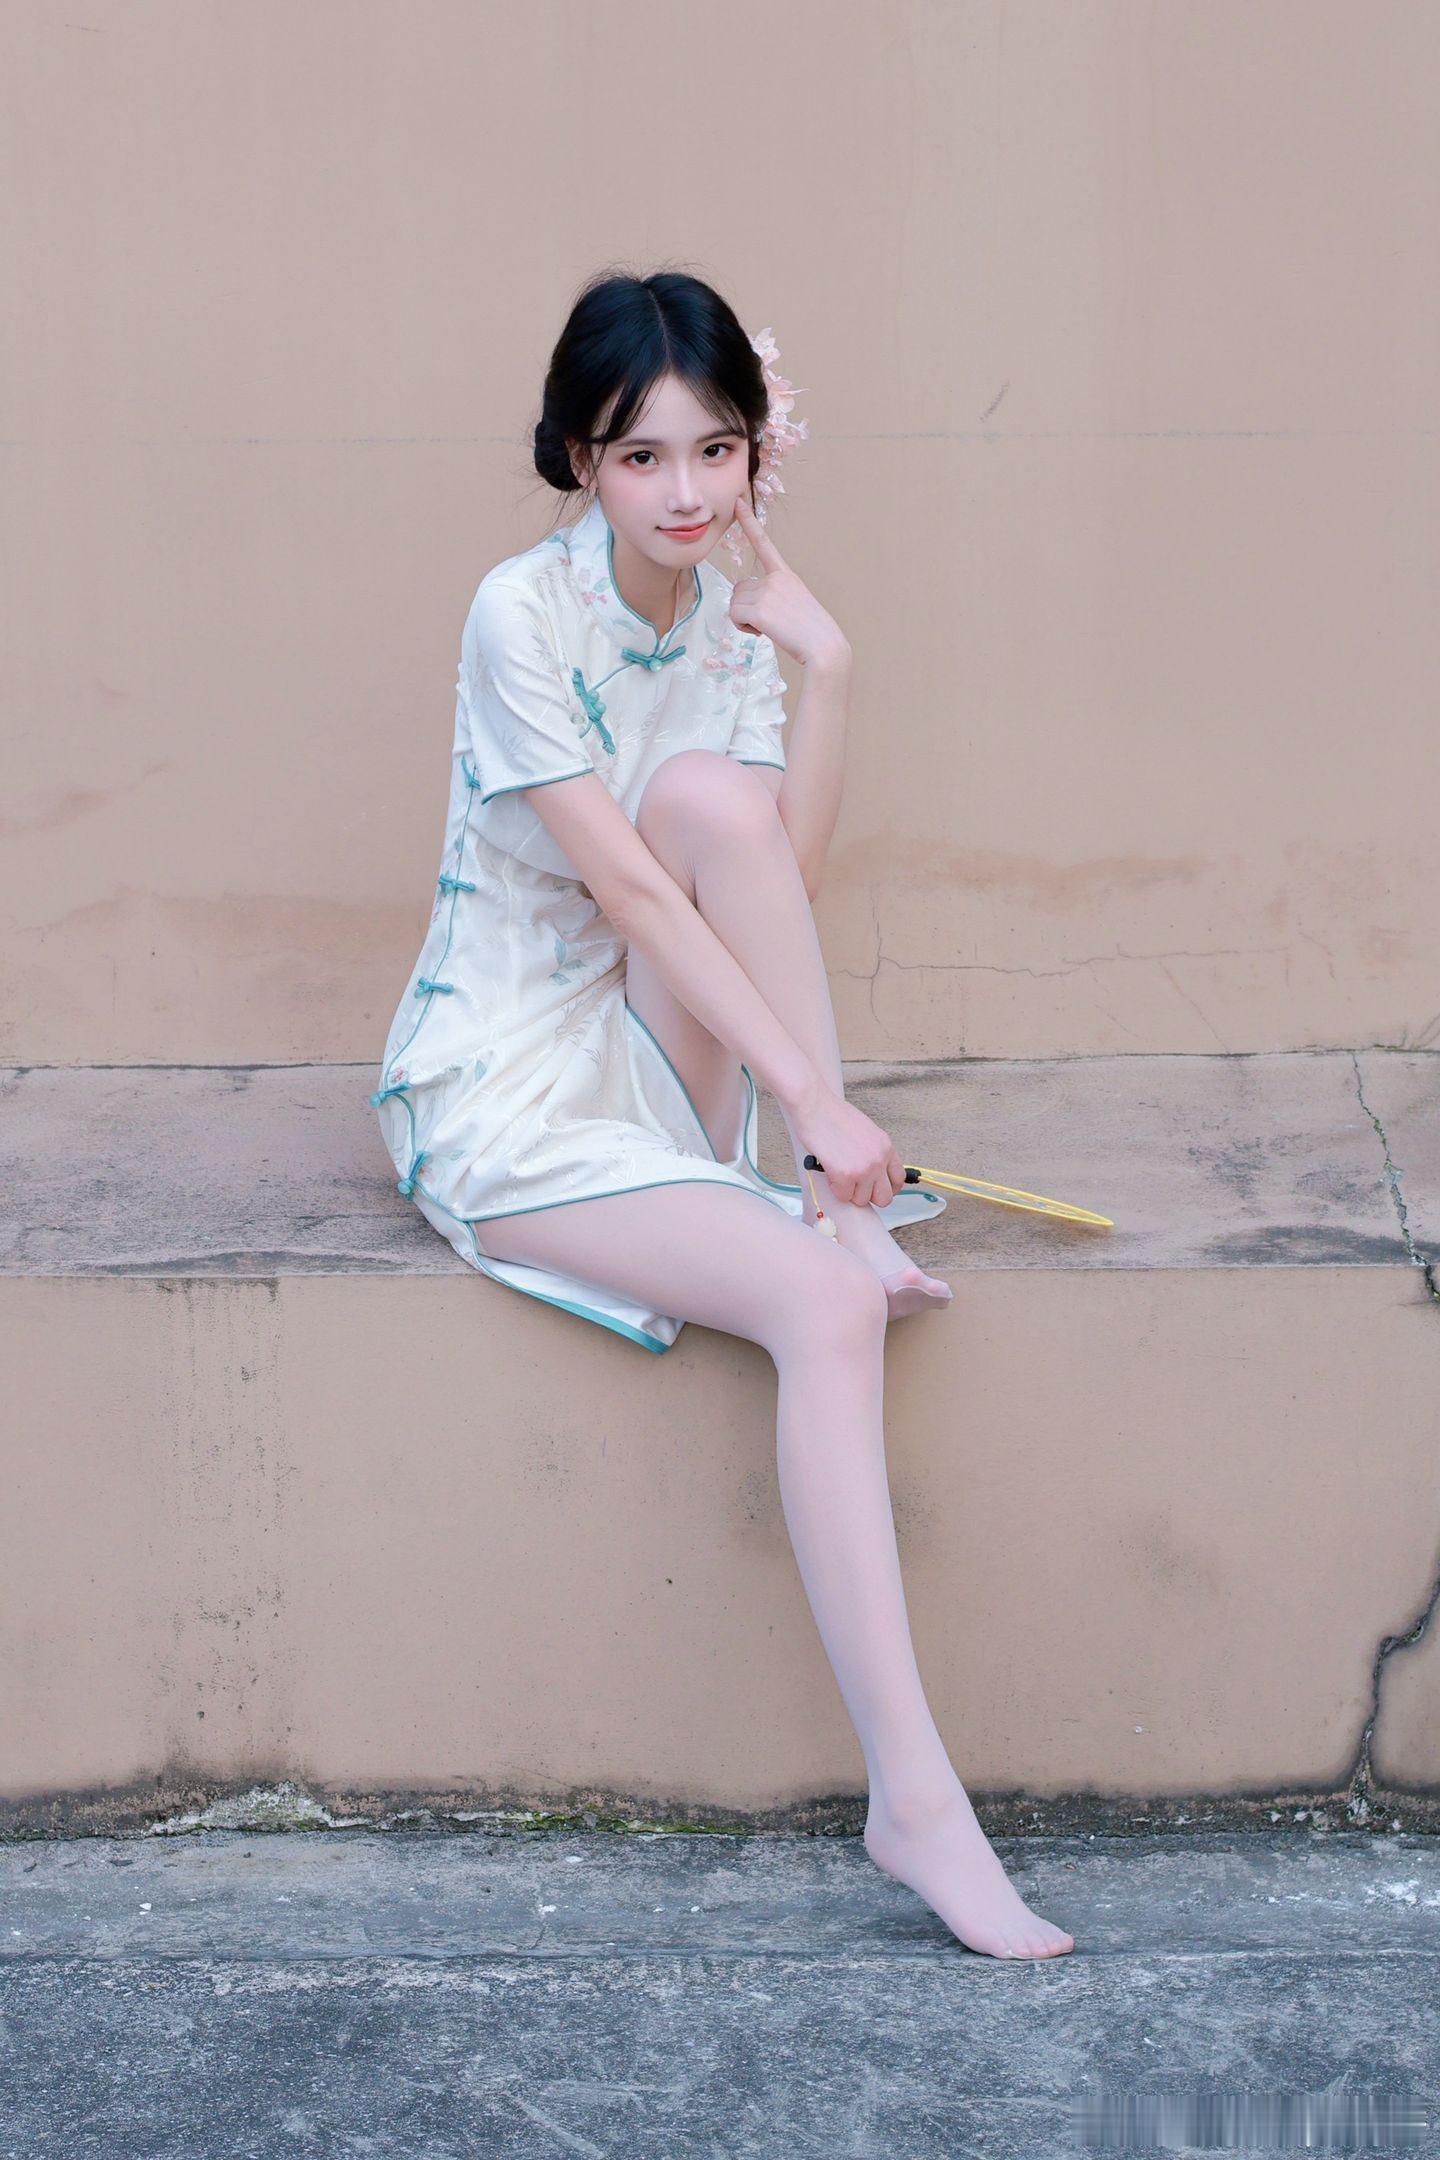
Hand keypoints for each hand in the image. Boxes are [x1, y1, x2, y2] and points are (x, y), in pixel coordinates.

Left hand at [726, 493, 850, 670]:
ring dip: (744, 619)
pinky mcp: (760, 608)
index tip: (738, 502)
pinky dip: (742, 627)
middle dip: (746, 608)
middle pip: (740, 588)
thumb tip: (748, 607)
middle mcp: (776, 578)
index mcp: (786, 575)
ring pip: (735, 603)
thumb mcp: (794, 607)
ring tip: (768, 628)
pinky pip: (734, 615)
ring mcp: (767, 591)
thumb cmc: (811, 634)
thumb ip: (773, 598)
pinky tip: (762, 633)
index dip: (749, 523)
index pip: (764, 544)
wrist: (824, 647)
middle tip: (769, 623)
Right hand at [789, 1074, 906, 1210]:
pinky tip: (830, 1172)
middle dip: (868, 1195)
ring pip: (862, 1200)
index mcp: (886, 1146)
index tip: (875, 1188)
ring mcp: (864, 1169)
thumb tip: (871, 1172)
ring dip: (849, 1192)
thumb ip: (873, 1151)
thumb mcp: (865, 1132)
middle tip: (855, 1186)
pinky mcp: (845, 1175)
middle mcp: (879, 1159)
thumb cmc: (832, 1115)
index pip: (898, 1179)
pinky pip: (843, 1196)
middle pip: (884, 1198)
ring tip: (838, 1173)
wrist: (814, 1106)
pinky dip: (835, 1188)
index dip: (886, 1188)